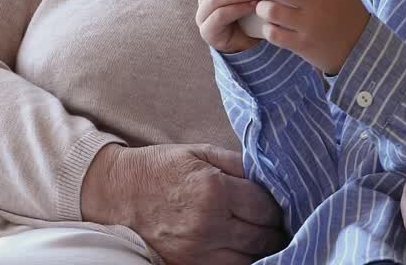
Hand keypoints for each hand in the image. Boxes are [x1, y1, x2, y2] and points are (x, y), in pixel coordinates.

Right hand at [81, 143, 285, 264]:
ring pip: (249, 259)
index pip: (266, 208)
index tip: (284, 205)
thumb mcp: (203, 152)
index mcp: (215, 190)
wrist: (120, 192)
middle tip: (282, 224)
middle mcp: (208, 224)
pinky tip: (245, 249)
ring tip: (266, 237)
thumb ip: (241, 164)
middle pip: (262, 237)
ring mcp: (197, 250)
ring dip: (262, 249)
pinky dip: (241, 260)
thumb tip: (273, 176)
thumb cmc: (164, 168)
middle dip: (276, 230)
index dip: (280, 208)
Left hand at [242, 0, 368, 72]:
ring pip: (272, 11)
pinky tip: (270, 25)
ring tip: (260, 6)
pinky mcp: (303, 46)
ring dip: (260, 6)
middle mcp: (318, 5)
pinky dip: (267, 28)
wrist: (362, 48)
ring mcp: (310, 27)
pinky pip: (274, 34)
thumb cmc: (346, 15)